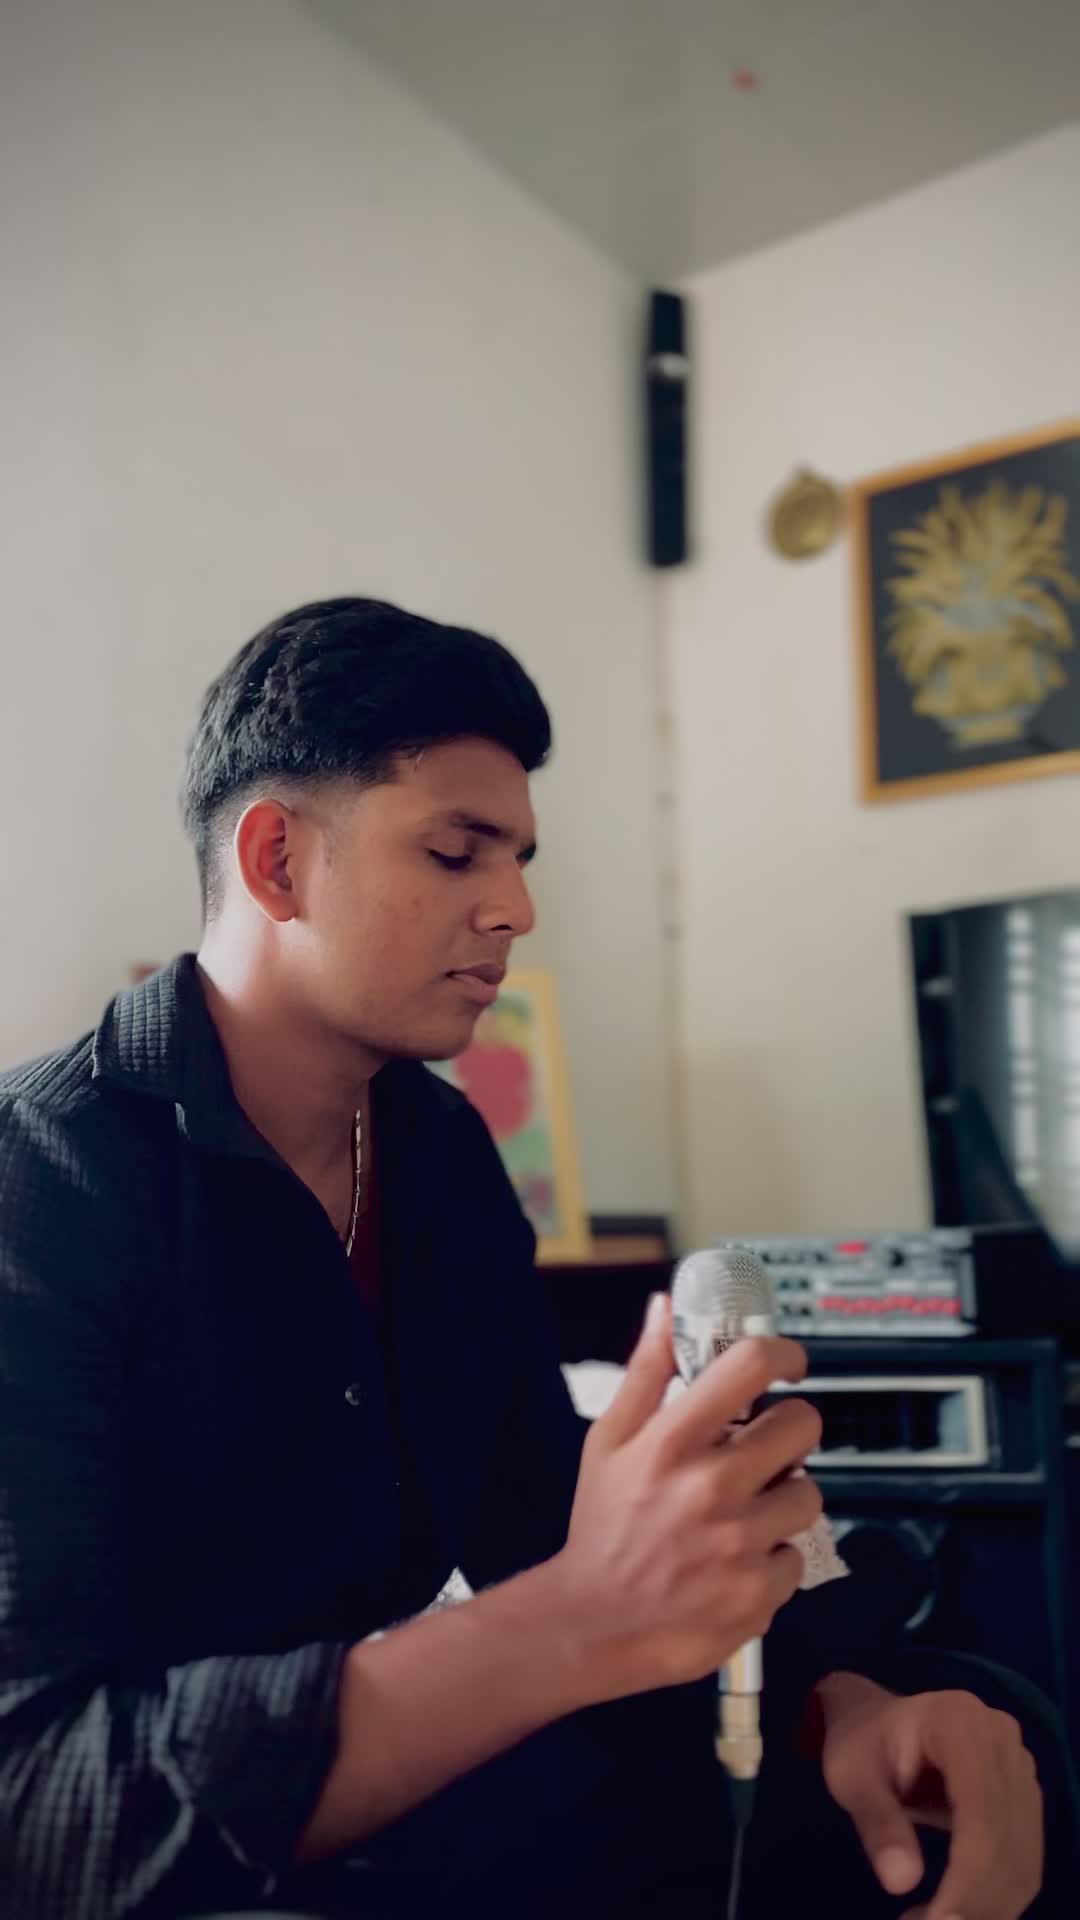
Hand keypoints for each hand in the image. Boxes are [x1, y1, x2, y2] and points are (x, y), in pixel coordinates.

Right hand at [549, 1292, 822, 1702]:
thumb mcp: (608, 1441)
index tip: (789, 1363)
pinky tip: (738, 1563)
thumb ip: (646, 1373)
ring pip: (809, 1494)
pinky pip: (797, 1558)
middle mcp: (712, 1486)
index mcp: (674, 1442)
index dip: (784, 1353)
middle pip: (802, 1424)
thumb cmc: (601, 1528)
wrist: (592, 1624)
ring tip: (748, 1512)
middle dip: (790, 1431)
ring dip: (785, 1498)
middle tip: (766, 1448)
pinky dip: (774, 1560)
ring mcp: (740, 1543)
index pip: (751, 1366)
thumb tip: (666, 1309)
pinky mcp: (759, 1594)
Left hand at [814, 1672, 1043, 1919]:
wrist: (878, 1723)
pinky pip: (1022, 1859)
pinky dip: (994, 1898)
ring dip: (989, 1908)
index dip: (969, 1877)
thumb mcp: (852, 1777)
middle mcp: (1002, 1739)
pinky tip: (954, 1913)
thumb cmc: (861, 1744)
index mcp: (959, 1722)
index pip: (980, 1813)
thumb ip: (877, 1824)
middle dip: (977, 1903)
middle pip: (1009, 1841)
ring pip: (1024, 1859)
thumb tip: (901, 1881)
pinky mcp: (1024, 1795)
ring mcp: (1019, 1766)